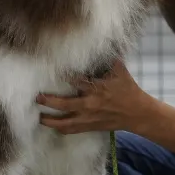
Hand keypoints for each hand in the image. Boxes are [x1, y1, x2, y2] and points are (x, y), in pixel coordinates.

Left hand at [36, 59, 155, 134]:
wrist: (137, 113)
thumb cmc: (128, 89)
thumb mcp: (120, 71)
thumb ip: (108, 59)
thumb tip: (101, 43)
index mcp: (97, 89)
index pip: (76, 81)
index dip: (63, 76)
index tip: (51, 71)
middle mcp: (90, 104)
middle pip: (64, 105)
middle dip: (49, 101)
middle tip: (37, 97)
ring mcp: (89, 118)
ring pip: (65, 123)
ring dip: (50, 121)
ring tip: (39, 117)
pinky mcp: (90, 127)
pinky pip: (72, 131)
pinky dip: (61, 129)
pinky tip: (52, 126)